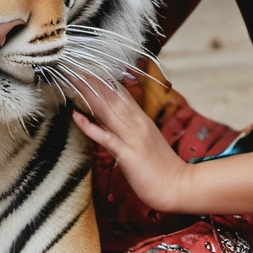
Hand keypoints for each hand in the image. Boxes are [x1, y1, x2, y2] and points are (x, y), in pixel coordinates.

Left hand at [71, 73, 190, 213]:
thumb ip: (135, 129)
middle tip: (74, 66)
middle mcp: (137, 123)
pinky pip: (105, 136)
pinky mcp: (127, 153)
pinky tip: (76, 115)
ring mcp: (132, 137)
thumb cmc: (163, 168)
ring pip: (107, 110)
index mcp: (142, 119)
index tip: (87, 69)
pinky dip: (89, 125)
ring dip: (88, 94)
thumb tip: (118, 121)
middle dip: (92, 81)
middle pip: (112, 96)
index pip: (120, 93)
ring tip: (72, 79)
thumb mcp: (148, 142)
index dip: (103, 80)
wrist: (180, 187)